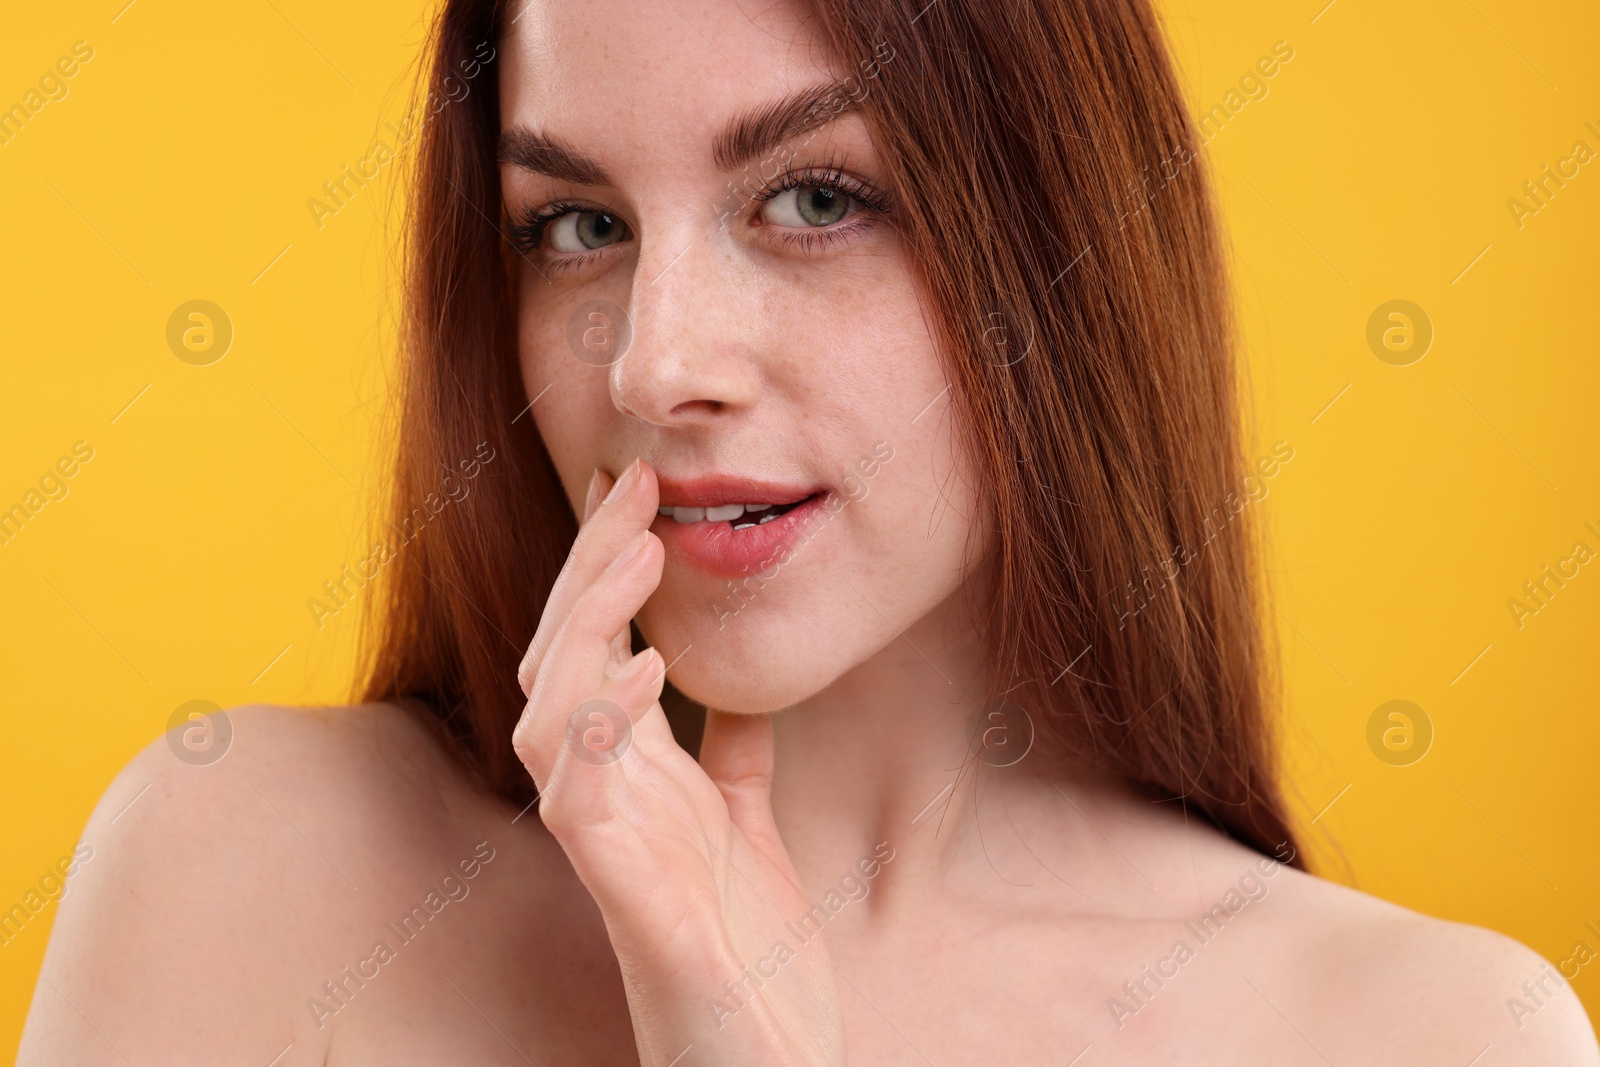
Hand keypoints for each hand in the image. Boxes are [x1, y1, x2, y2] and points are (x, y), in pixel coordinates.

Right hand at [511, 458, 846, 1066]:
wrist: (763, 1064)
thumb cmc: (750, 955)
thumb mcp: (749, 830)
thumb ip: (731, 760)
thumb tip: (732, 691)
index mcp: (635, 777)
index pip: (600, 650)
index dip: (608, 569)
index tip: (639, 490)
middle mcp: (606, 801)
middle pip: (563, 660)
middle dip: (590, 569)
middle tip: (630, 483)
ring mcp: (607, 846)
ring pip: (548, 713)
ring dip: (585, 626)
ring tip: (638, 549)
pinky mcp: (625, 894)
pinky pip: (586, 796)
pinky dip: (603, 725)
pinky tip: (646, 665)